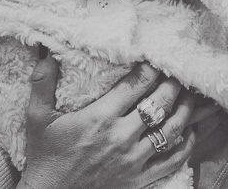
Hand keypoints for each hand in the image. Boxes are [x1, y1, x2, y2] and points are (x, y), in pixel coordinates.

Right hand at [21, 56, 197, 188]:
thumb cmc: (45, 156)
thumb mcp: (38, 117)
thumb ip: (42, 82)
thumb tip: (46, 52)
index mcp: (99, 117)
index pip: (137, 84)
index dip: (152, 68)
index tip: (157, 58)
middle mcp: (120, 137)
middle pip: (160, 103)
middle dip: (173, 84)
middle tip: (178, 73)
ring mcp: (133, 160)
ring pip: (172, 129)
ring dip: (185, 110)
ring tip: (189, 97)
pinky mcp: (139, 179)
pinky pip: (172, 159)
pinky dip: (186, 144)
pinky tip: (189, 132)